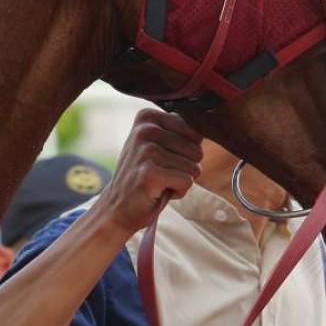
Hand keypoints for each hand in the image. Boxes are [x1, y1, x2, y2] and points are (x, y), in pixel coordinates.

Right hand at [91, 108, 203, 236]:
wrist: (117, 208)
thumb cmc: (146, 175)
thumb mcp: (159, 144)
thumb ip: (181, 130)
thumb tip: (208, 126)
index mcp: (147, 117)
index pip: (194, 130)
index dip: (187, 150)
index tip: (164, 158)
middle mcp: (145, 130)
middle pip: (197, 149)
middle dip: (185, 167)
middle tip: (161, 173)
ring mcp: (146, 151)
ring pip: (194, 167)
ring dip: (181, 180)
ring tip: (159, 182)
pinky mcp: (150, 173)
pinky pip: (188, 181)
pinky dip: (178, 192)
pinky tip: (158, 192)